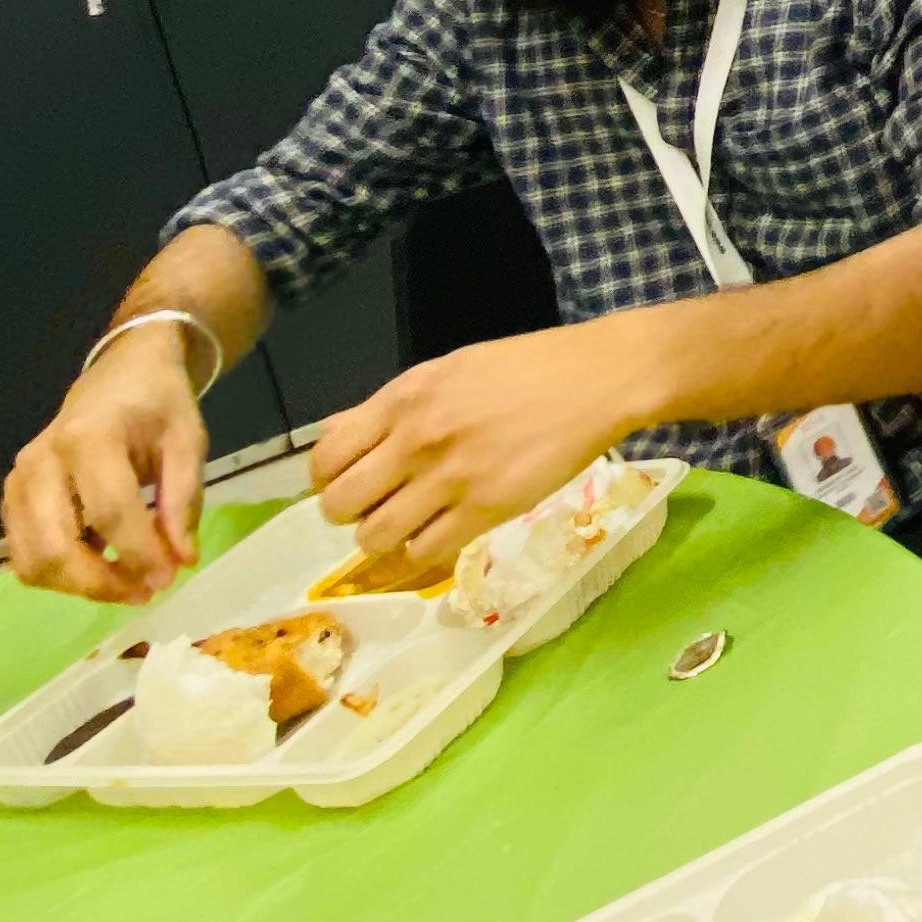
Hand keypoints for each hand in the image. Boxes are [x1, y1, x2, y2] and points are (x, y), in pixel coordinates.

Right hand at [1, 335, 206, 602]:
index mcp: (88, 437)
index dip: (139, 554)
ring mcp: (19, 482)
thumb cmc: (158, 403)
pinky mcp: (12, 499)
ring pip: (33, 562)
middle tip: (145, 591)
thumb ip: (183, 501)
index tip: (170, 578)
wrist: (123, 373)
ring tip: (126, 583)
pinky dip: (60, 574)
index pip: (109, 512)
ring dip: (80, 586)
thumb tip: (182, 561)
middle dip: (102, 583)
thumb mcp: (188, 441)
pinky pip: (24, 556)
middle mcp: (42, 461)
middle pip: (57, 547)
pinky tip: (99, 564)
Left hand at [312, 323, 648, 573]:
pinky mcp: (488, 509)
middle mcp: (417, 438)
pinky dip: (424, 550)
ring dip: (385, 538)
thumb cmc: (524, 369)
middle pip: (339, 505)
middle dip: (350, 514)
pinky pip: (425, 552)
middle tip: (379, 506)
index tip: (347, 483)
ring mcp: (452, 477)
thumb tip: (334, 435)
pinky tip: (443, 530)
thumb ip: (389, 407)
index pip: (325, 458)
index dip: (326, 480)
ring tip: (411, 523)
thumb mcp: (446, 371)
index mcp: (403, 398)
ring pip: (376, 537)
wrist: (596, 379)